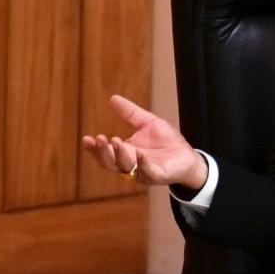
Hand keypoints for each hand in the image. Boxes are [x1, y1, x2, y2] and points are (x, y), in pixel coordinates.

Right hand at [81, 95, 207, 189]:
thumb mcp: (148, 123)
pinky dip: (143, 164)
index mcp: (126, 152)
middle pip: (110, 162)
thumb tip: (113, 98)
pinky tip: (139, 154)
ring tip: (115, 140)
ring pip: (126, 167)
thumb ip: (130, 113)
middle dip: (103, 152)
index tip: (86, 138)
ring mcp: (144, 171)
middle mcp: (131, 164)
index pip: (106, 153)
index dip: (95, 148)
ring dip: (119, 155)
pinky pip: (148, 172)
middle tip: (99, 139)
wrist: (188, 156)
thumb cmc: (167, 142)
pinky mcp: (159, 175)